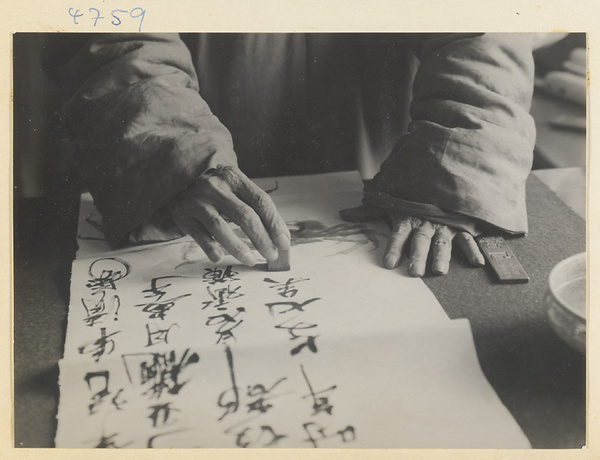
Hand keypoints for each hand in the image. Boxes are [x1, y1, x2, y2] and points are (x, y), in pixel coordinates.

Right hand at [167, 166, 289, 265]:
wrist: (178, 178)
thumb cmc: (216, 188)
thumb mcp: (234, 187)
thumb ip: (254, 206)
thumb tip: (279, 238)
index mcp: (234, 178)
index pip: (260, 201)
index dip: (275, 223)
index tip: (284, 243)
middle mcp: (215, 187)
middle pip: (245, 216)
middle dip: (262, 239)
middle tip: (272, 256)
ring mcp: (197, 200)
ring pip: (221, 228)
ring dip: (239, 248)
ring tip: (251, 261)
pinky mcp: (181, 213)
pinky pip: (199, 235)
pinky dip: (210, 248)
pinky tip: (220, 257)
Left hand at [340, 204, 483, 276]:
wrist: (438, 173)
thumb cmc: (409, 192)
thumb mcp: (387, 199)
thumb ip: (366, 210)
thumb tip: (343, 215)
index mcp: (407, 217)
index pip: (398, 235)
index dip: (393, 248)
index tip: (389, 263)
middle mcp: (425, 222)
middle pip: (420, 241)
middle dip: (417, 256)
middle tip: (414, 272)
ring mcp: (444, 224)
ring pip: (442, 242)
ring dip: (441, 256)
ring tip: (439, 271)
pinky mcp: (461, 225)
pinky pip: (467, 238)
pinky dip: (473, 250)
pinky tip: (476, 263)